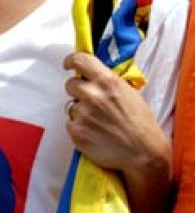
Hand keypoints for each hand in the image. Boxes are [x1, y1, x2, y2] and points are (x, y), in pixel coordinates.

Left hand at [63, 52, 168, 175]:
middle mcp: (93, 94)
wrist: (143, 153)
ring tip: (100, 123)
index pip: (80, 60)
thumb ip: (109, 83)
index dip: (71, 61)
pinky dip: (79, 128)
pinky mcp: (76, 130)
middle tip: (92, 102)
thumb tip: (91, 76)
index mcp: (108, 82)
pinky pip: (70, 124)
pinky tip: (95, 133)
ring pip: (71, 106)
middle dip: (78, 91)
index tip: (68, 64)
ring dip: (81, 112)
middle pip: (70, 84)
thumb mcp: (130, 94)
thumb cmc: (140, 124)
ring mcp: (82, 113)